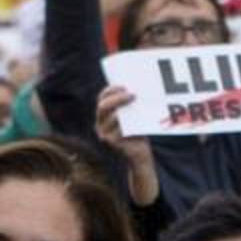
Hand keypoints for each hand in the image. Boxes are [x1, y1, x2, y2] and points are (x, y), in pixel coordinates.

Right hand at [96, 85, 158, 204]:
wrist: (140, 155)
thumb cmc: (137, 132)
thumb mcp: (132, 116)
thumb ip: (130, 105)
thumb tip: (138, 87)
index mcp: (103, 115)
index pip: (102, 98)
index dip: (111, 90)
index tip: (124, 85)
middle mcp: (100, 124)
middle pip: (103, 106)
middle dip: (118, 98)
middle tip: (133, 95)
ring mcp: (104, 134)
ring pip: (113, 117)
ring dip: (126, 109)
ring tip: (139, 105)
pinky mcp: (112, 143)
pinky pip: (120, 129)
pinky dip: (130, 123)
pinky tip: (140, 119)